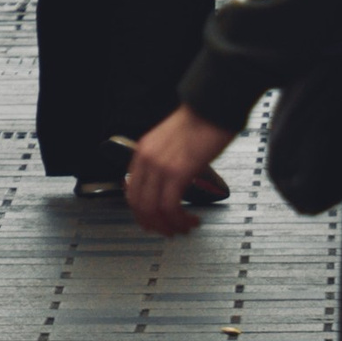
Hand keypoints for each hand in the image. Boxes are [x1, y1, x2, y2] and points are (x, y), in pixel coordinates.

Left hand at [125, 103, 232, 233]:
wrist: (210, 108)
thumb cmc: (197, 124)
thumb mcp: (170, 144)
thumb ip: (163, 163)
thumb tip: (168, 187)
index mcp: (143, 152)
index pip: (131, 191)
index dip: (141, 213)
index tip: (152, 223)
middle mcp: (147, 159)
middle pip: (139, 204)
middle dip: (154, 224)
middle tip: (169, 232)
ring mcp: (160, 166)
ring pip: (154, 210)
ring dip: (170, 226)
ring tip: (185, 227)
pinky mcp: (177, 172)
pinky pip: (171, 207)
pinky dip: (180, 219)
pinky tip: (192, 219)